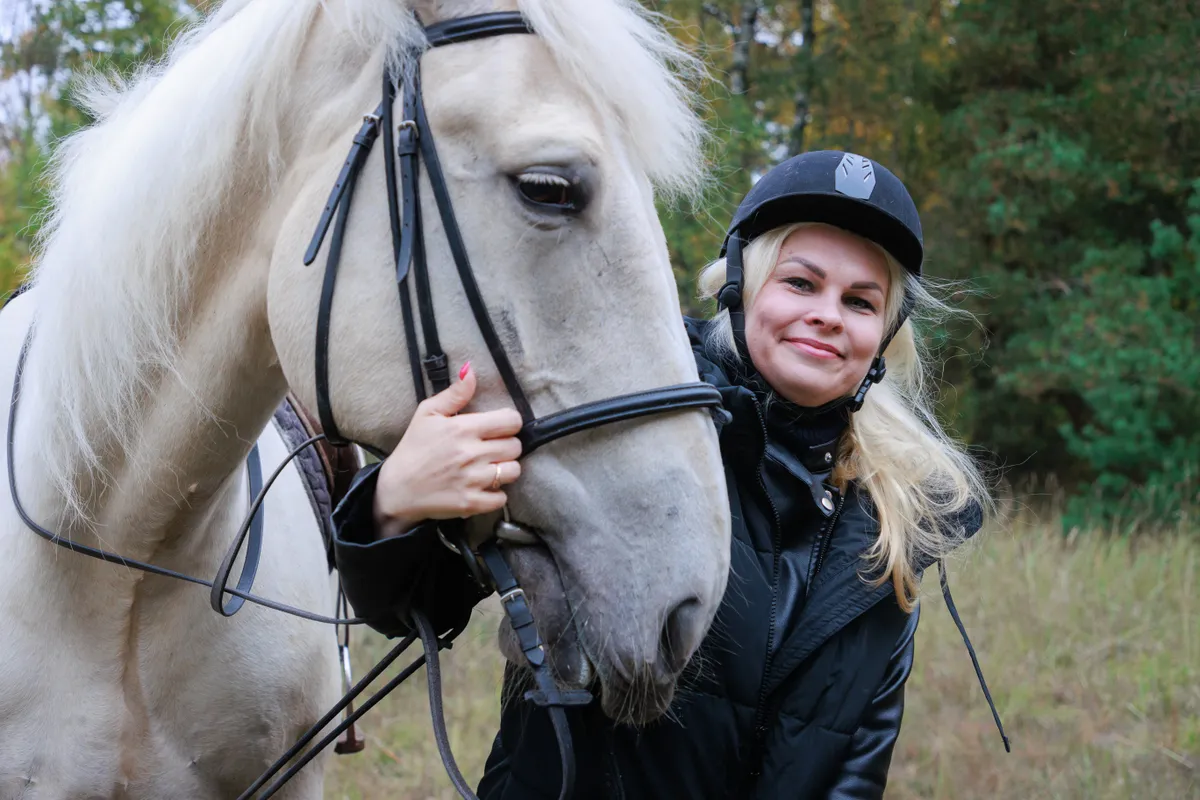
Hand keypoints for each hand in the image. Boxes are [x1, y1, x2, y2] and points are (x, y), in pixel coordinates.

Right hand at [372, 362, 523, 539]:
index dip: (509, 423)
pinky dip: (496, 495)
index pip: (511, 421)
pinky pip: (502, 498)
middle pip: (515, 446)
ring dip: (504, 469)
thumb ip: (455, 393)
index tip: (499, 428)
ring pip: (513, 471)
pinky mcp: (471, 502)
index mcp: (463, 428)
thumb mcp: (428, 413)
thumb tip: (471, 369)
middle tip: (491, 449)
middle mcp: (471, 453)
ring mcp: (472, 480)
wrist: (396, 488)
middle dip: (506, 446)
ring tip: (489, 468)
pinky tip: (483, 487)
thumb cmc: (413, 448)